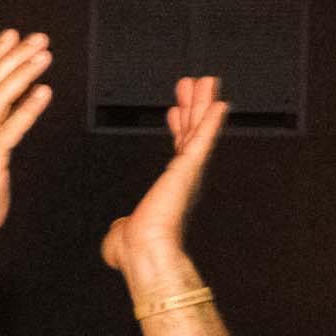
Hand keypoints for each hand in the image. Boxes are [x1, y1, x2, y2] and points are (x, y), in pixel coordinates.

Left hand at [100, 74, 226, 283]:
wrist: (142, 254)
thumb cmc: (133, 251)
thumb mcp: (121, 233)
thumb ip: (121, 227)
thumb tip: (117, 232)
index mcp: (169, 190)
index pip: (177, 152)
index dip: (178, 128)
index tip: (176, 110)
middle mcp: (183, 179)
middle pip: (191, 133)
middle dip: (193, 108)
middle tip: (195, 85)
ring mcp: (188, 173)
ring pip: (199, 130)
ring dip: (202, 104)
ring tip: (206, 80)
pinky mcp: (188, 169)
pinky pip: (202, 139)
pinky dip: (211, 121)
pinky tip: (218, 102)